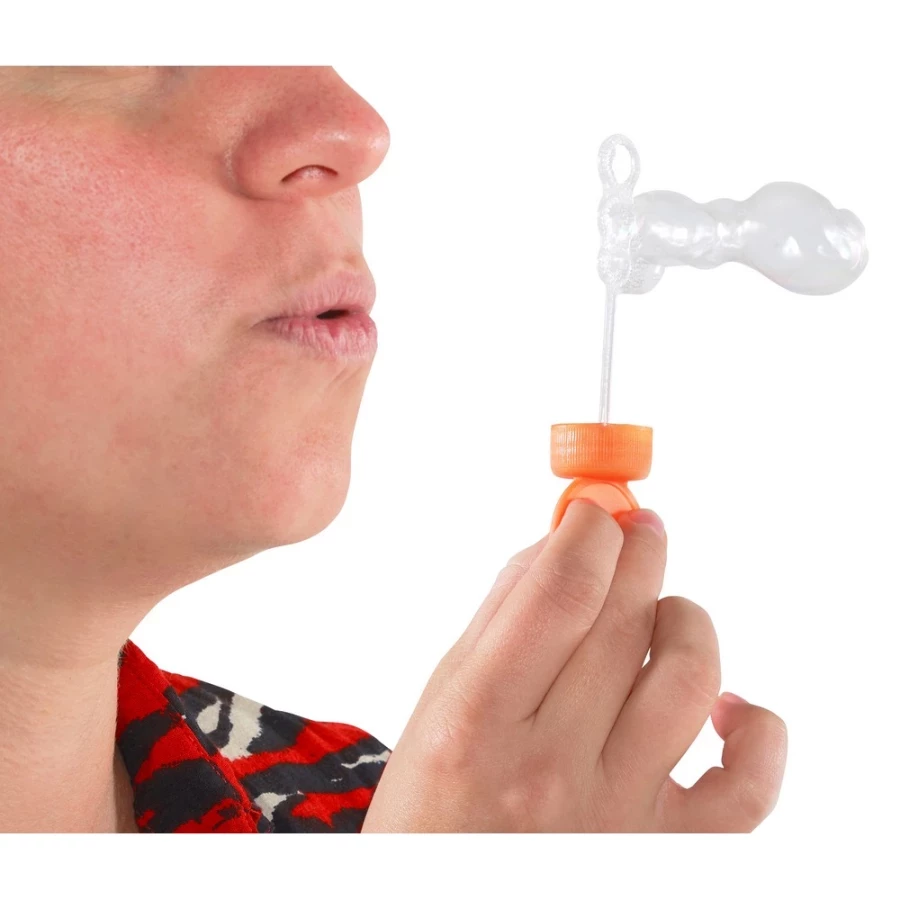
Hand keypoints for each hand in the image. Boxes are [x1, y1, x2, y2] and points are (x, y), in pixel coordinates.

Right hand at [363, 500, 787, 831]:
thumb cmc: (433, 816)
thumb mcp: (437, 709)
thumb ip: (498, 621)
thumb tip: (556, 545)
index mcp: (475, 722)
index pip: (560, 592)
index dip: (591, 530)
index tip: (598, 509)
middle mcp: (548, 769)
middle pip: (624, 618)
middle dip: (638, 550)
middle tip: (638, 529)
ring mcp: (618, 816)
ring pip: (690, 675)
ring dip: (685, 615)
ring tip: (664, 607)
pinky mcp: (670, 853)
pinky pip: (751, 781)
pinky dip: (755, 725)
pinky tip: (722, 703)